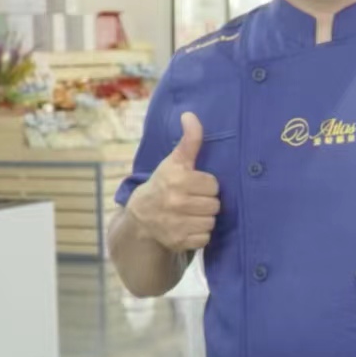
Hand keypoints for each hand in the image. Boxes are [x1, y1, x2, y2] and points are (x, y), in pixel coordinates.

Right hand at [126, 112, 220, 251]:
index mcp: (177, 179)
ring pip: (211, 221)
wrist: (140, 217)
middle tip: (192, 200)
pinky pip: (205, 238)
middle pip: (215, 204)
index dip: (206, 184)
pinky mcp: (179, 241)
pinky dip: (199, 234)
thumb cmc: (163, 184)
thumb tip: (190, 115)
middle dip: (206, 202)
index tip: (194, 185)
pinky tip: (187, 227)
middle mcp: (176, 202)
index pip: (213, 184)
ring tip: (190, 213)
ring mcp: (176, 223)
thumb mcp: (174, 161)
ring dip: (204, 218)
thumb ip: (189, 141)